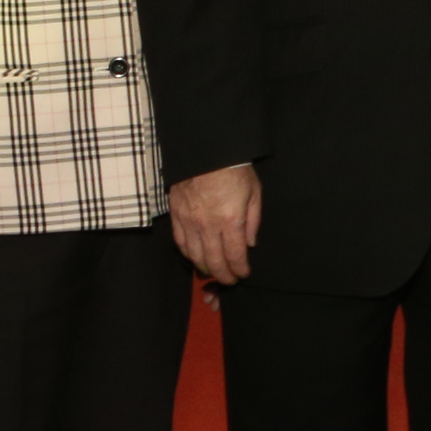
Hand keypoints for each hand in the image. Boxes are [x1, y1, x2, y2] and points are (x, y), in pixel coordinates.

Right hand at [169, 163, 262, 284]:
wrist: (205, 149)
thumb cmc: (234, 168)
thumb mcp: (254, 192)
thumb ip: (253, 220)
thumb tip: (250, 244)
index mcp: (230, 220)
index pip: (235, 256)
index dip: (240, 270)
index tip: (243, 274)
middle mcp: (208, 225)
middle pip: (214, 261)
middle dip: (223, 275)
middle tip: (229, 280)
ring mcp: (189, 221)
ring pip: (194, 255)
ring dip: (205, 268)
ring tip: (213, 272)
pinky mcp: (175, 214)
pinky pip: (180, 242)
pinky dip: (187, 254)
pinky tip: (194, 257)